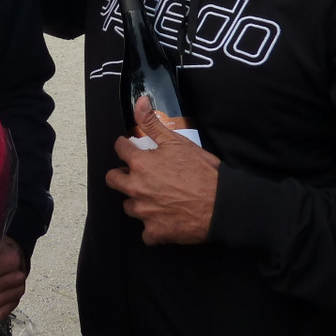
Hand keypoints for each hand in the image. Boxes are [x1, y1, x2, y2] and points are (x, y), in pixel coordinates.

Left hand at [105, 96, 220, 244]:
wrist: (222, 204)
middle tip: (136, 174)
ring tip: (153, 197)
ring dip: (138, 201)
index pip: (119, 149)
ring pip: (129, 206)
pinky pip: (146, 233)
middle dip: (121, 175)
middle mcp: (136, 188)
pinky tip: (163, 220)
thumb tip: (139, 102)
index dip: (125, 146)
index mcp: (140, 164)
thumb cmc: (201, 172)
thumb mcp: (177, 142)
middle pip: (113, 180)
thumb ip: (153, 123)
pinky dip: (153, 227)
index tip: (130, 147)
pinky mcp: (155, 232)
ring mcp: (144, 212)